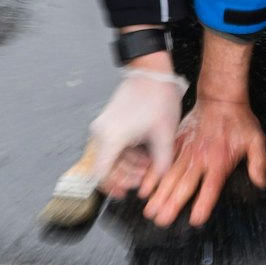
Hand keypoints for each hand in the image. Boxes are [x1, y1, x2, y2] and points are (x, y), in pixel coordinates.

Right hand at [88, 64, 188, 198]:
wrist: (151, 72)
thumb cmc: (157, 98)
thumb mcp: (164, 136)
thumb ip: (161, 164)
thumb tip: (158, 183)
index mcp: (111, 137)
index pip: (101, 174)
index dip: (112, 187)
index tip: (127, 192)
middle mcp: (101, 133)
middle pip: (105, 169)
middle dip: (126, 177)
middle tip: (146, 177)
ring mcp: (102, 128)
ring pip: (109, 159)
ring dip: (128, 166)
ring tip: (149, 164)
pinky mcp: (107, 124)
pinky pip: (112, 148)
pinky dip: (126, 155)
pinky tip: (144, 154)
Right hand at [143, 97, 265, 226]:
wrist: (220, 98)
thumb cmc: (238, 121)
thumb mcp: (256, 140)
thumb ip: (259, 162)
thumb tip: (261, 182)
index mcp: (219, 161)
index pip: (210, 187)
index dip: (203, 204)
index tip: (194, 220)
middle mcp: (200, 158)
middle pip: (184, 185)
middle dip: (172, 204)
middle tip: (161, 220)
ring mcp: (185, 150)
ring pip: (170, 175)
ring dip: (159, 194)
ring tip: (150, 210)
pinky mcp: (176, 142)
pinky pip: (163, 160)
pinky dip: (153, 174)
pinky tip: (145, 187)